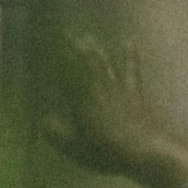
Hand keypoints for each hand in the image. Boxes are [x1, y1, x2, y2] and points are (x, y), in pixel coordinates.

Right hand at [44, 36, 187, 187]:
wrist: (144, 151)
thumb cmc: (106, 152)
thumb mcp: (75, 148)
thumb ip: (57, 133)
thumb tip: (43, 120)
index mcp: (81, 102)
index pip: (64, 76)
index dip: (54, 61)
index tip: (43, 50)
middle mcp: (98, 90)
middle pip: (83, 64)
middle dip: (72, 48)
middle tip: (63, 35)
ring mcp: (117, 89)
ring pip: (103, 64)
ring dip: (94, 50)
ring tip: (85, 38)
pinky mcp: (133, 93)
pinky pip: (130, 70)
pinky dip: (129, 56)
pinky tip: (128, 42)